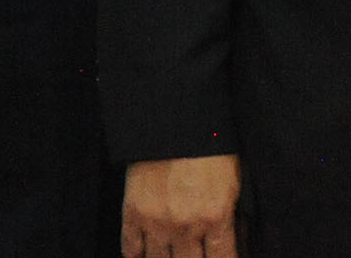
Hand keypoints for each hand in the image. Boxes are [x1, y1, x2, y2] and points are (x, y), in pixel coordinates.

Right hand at [123, 155, 240, 257]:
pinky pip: (130, 245)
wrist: (172, 123)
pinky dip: (134, 256)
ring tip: (170, 256)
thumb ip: (235, 221)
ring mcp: (157, 220)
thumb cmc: (208, 150)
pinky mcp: (133, 210)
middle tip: (191, 254)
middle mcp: (187, 225)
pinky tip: (140, 256)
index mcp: (217, 218)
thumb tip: (236, 246)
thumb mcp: (234, 186)